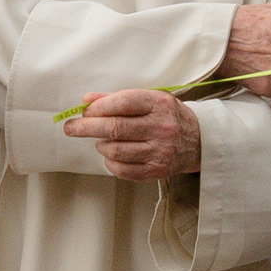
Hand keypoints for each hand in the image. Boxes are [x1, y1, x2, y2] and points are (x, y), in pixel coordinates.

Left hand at [62, 88, 200, 179]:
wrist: (198, 141)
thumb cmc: (168, 117)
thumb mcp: (149, 100)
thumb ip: (117, 99)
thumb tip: (87, 100)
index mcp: (159, 104)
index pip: (124, 103)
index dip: (99, 107)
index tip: (85, 111)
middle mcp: (161, 127)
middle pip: (115, 128)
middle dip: (87, 127)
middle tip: (71, 127)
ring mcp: (159, 151)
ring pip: (115, 150)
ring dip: (100, 145)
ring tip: (101, 140)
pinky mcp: (156, 171)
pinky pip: (123, 170)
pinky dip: (110, 162)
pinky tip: (111, 155)